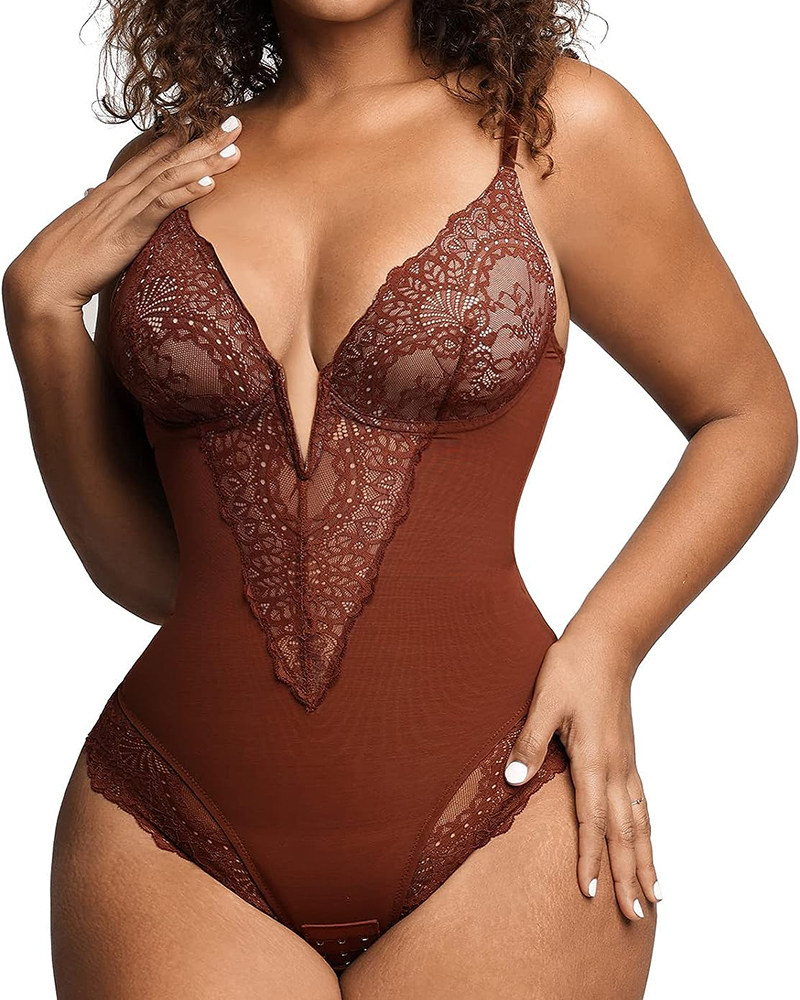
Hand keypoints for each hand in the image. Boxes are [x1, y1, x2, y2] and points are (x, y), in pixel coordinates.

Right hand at [3, 114, 243, 316]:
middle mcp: (121, 192)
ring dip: (204, 161)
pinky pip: (162, 205)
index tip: (206, 123)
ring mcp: (125, 208)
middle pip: (168, 158)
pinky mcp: (128, 230)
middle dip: (203, 140)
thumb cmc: (67, 260)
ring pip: (170, 176)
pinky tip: (209, 182)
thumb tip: (96, 196)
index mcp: (113, 190)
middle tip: (234, 123)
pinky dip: (186, 192)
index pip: (151, 156)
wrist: (45, 278)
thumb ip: (103, 214)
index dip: (180, 138)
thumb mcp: (91, 231)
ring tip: (234, 148)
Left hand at [504, 633, 661, 919]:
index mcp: (593, 759)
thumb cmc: (571, 669)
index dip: (591, 859)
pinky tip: (649, 843)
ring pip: (640, 822)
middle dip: (629, 876)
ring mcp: (626, 762)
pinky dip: (648, 831)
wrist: (606, 644)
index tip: (591, 895)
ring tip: (655, 897)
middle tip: (634, 917)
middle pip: (624, 833)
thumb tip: (514, 779)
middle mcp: (615, 768)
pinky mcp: (628, 755)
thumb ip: (530, 741)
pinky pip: (642, 803)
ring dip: (646, 860)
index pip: (592, 822)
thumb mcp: (543, 702)